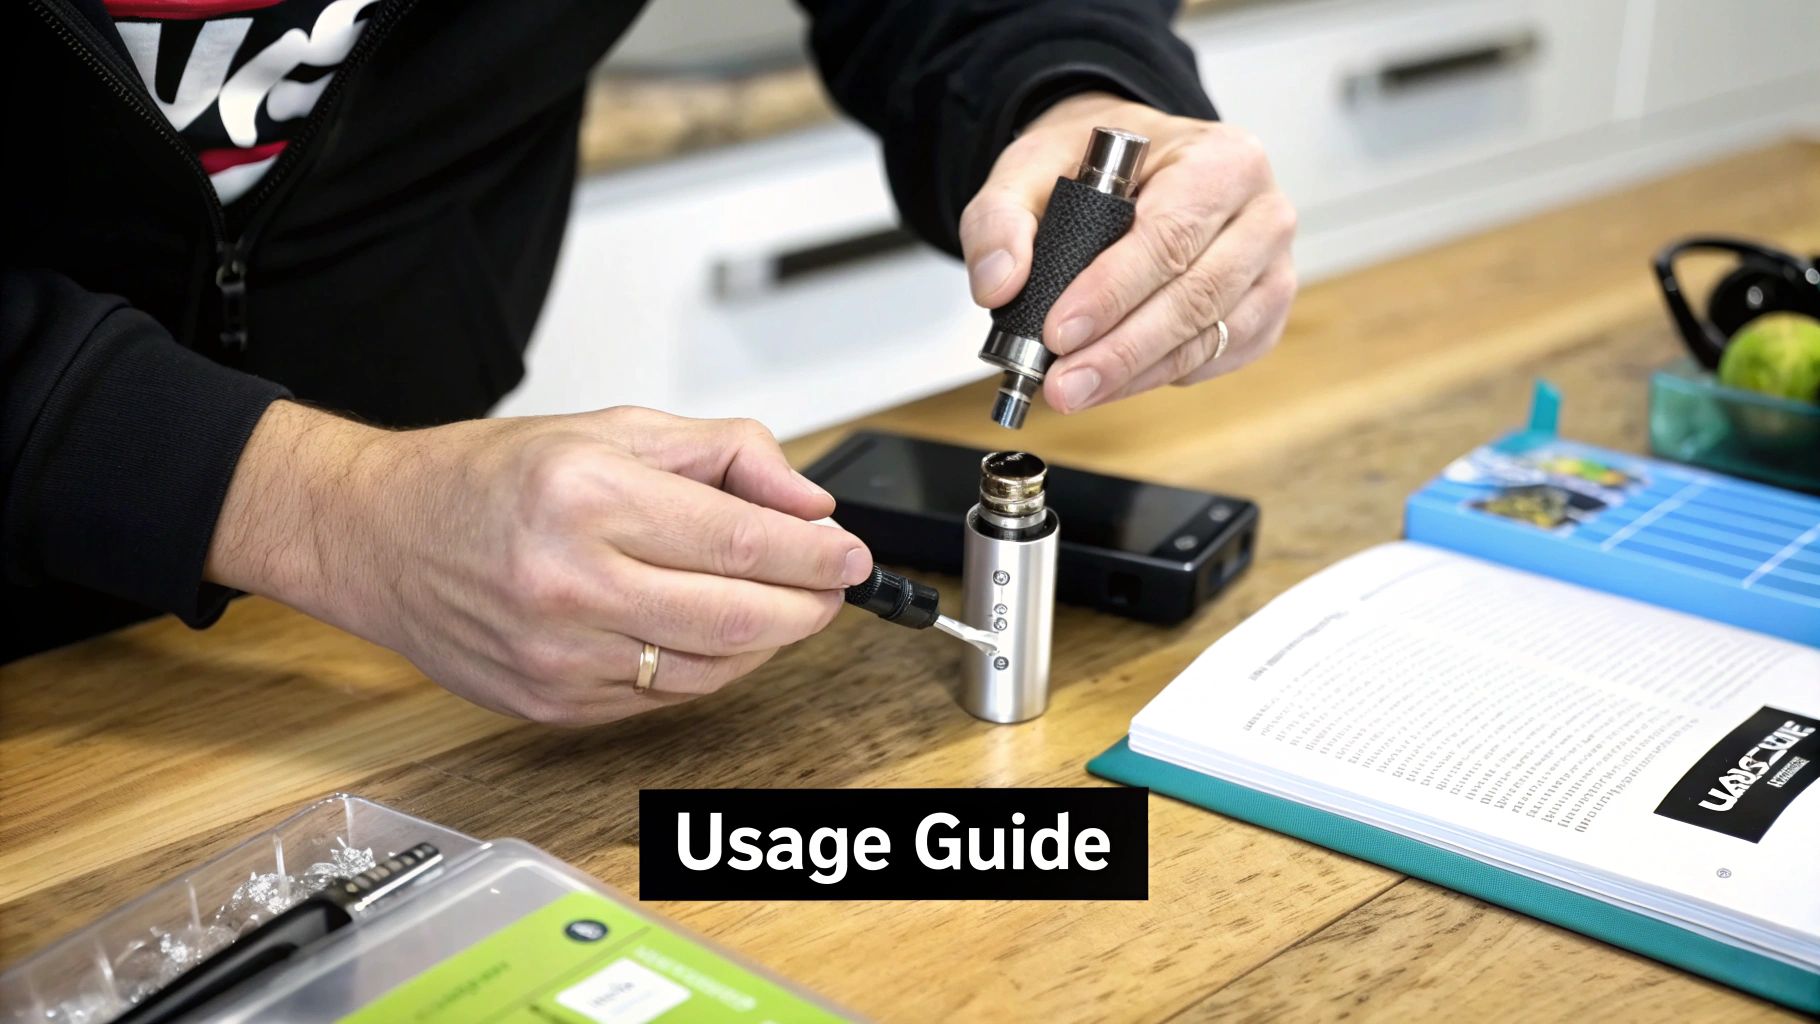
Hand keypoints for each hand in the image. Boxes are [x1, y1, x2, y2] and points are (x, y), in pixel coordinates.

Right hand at [206, 402, 872, 725]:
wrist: (376, 535)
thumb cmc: (485, 478)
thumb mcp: (612, 430)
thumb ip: (724, 455)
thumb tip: (806, 504)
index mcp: (589, 499)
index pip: (742, 542)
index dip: (815, 556)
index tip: (849, 555)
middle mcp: (572, 582)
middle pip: (739, 618)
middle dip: (808, 605)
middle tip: (831, 586)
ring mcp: (558, 655)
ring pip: (710, 670)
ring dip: (766, 643)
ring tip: (780, 607)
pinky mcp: (550, 703)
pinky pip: (662, 699)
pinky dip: (707, 669)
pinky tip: (716, 636)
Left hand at [960, 92, 1297, 412]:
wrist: (1137, 164)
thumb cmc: (1100, 161)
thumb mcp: (1035, 165)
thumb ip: (1002, 217)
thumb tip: (998, 283)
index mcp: (1222, 159)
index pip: (1170, 236)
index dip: (1113, 291)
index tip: (1059, 331)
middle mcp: (1262, 213)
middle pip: (1196, 295)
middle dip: (1121, 350)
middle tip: (1062, 384)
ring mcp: (1271, 267)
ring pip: (1209, 336)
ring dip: (1137, 373)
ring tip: (1075, 392)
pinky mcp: (1265, 311)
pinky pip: (1218, 356)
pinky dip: (1164, 375)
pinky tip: (1117, 379)